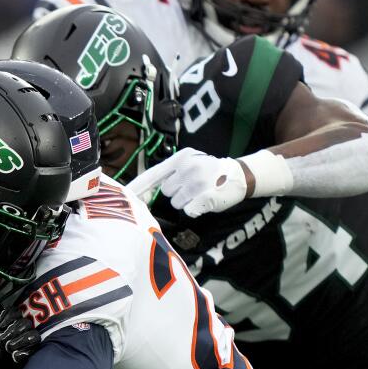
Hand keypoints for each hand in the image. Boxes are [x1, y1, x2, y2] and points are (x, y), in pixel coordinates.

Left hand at [130, 148, 247, 217]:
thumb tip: (141, 191)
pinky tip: (206, 200)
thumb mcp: (190, 162)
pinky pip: (189, 210)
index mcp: (181, 157)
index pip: (153, 174)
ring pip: (176, 203)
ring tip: (201, 192)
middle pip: (166, 192)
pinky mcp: (206, 196)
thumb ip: (169, 173)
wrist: (241, 175)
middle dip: (176, 193)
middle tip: (193, 186)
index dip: (138, 186)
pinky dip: (195, 209)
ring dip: (186, 201)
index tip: (125, 195)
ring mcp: (198, 182)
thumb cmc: (210, 170)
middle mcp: (188, 168)